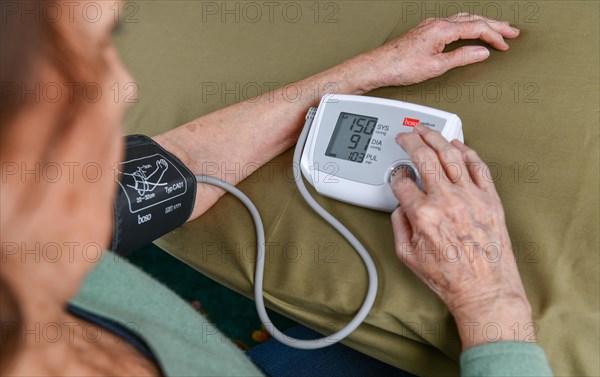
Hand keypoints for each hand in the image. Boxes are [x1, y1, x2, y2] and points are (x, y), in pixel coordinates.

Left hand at [365, 13, 519, 86]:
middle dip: (495, 25)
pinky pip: (453, 23)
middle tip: (512, 32)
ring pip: (463, 19)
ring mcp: (430, 26)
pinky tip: (470, 31)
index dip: (494, 36)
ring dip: (482, 24)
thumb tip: (481, 52)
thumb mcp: (436, 67)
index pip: (477, 28)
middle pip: (473, 20)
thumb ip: (461, 57)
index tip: (506, 44)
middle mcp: (437, 23)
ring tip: (497, 30)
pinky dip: (468, 26)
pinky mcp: (425, 31)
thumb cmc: (401, 67)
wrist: (379, 66)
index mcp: (442, 30)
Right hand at [390, 124, 533, 349]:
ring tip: (426, 130)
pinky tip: (456, 144)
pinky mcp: (490, 199)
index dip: (395, 176)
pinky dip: (466, 151)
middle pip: (424, 157)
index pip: (402, 182)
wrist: (485, 289)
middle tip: (405, 135)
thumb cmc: (450, 277)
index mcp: (423, 215)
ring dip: (435, 137)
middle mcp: (446, 201)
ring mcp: (470, 197)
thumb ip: (398, 225)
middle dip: (410, 141)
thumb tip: (401, 206)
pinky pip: (478, 166)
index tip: (397, 176)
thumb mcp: (408, 255)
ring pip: (450, 155)